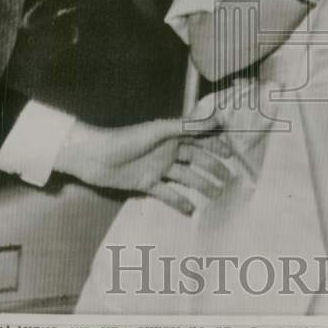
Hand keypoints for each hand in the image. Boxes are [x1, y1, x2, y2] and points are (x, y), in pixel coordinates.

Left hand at [54, 116, 232, 214]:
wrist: (94, 158)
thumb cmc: (126, 140)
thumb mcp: (159, 131)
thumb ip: (188, 125)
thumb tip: (217, 116)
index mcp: (170, 135)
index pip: (199, 138)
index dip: (215, 144)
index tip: (233, 154)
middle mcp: (167, 150)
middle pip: (195, 159)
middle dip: (213, 167)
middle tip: (230, 179)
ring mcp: (157, 168)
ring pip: (185, 177)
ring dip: (201, 184)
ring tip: (218, 195)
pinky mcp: (146, 184)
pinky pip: (167, 194)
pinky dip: (179, 201)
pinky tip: (192, 211)